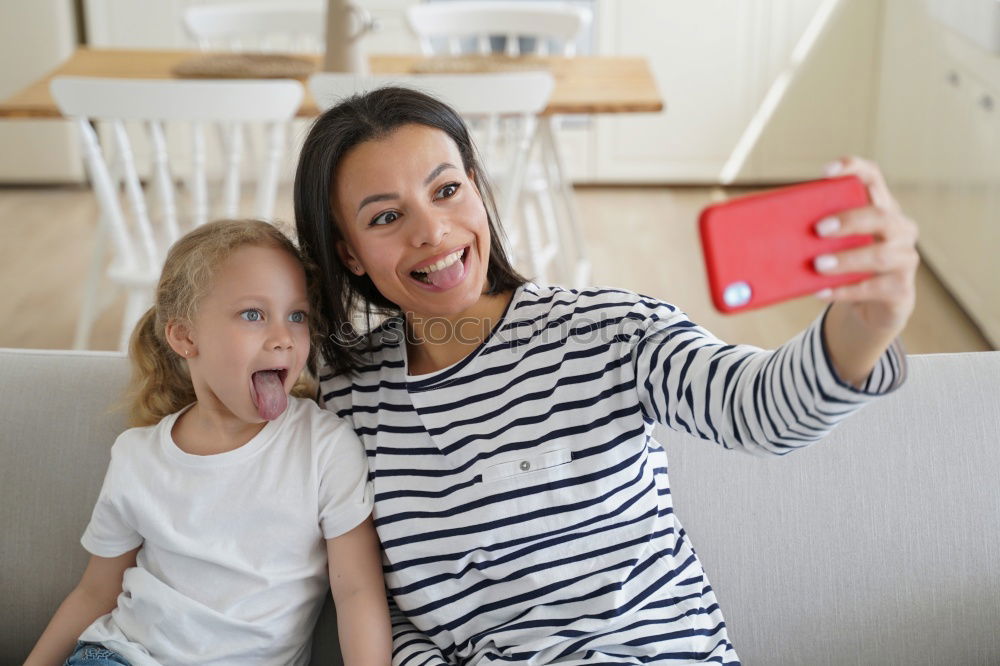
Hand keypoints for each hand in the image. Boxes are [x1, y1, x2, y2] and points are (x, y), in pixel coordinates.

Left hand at [813, 156, 918, 338]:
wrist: (872, 305)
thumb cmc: (847, 265)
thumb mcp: (834, 244)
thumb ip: (814, 233)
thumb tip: (763, 231)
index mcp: (880, 208)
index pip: (873, 177)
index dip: (854, 169)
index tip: (826, 171)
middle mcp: (899, 229)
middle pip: (880, 215)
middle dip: (849, 220)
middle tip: (818, 229)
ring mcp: (905, 259)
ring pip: (880, 255)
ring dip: (846, 259)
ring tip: (818, 264)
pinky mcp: (900, 289)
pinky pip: (873, 288)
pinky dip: (844, 290)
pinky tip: (821, 291)